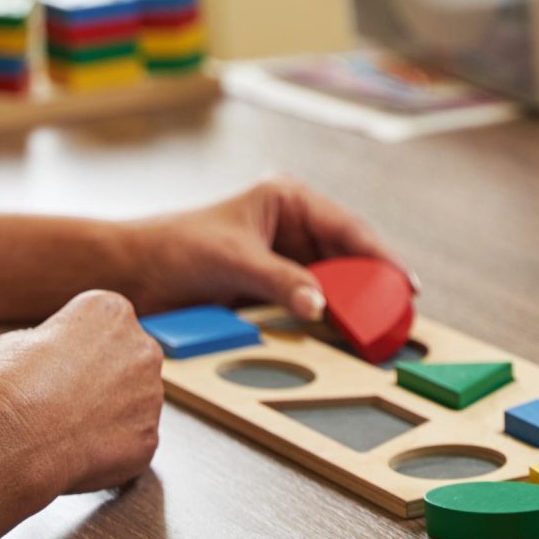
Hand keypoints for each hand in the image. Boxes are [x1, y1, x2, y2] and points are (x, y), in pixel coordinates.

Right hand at [0, 290, 163, 493]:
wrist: (11, 436)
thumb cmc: (10, 382)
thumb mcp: (22, 339)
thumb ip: (55, 341)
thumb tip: (57, 354)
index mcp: (112, 311)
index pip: (106, 326)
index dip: (80, 349)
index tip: (60, 366)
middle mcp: (143, 346)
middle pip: (129, 361)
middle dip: (105, 379)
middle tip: (69, 399)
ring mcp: (151, 393)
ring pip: (136, 402)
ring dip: (112, 412)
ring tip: (72, 426)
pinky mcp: (149, 435)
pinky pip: (134, 439)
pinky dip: (113, 447)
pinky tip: (82, 448)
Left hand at [123, 176, 412, 321]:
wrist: (132, 274)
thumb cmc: (174, 248)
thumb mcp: (233, 260)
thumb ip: (280, 281)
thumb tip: (321, 306)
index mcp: (287, 200)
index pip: (347, 228)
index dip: (381, 257)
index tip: (406, 284)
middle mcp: (291, 227)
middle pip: (345, 259)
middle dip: (371, 286)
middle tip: (398, 316)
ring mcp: (282, 260)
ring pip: (331, 285)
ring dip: (350, 307)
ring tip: (377, 332)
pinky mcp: (270, 290)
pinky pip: (308, 305)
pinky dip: (325, 321)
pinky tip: (341, 338)